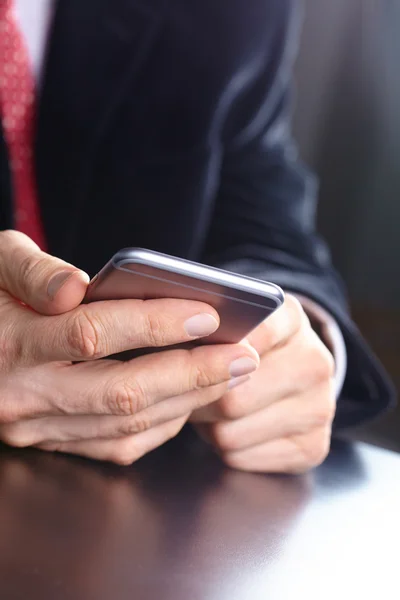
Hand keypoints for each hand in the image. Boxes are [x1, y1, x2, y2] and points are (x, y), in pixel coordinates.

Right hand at [0, 231, 258, 464]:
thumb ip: (32, 270)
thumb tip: (77, 286)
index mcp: (10, 340)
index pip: (91, 333)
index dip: (154, 323)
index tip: (209, 313)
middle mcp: (22, 393)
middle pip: (121, 391)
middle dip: (192, 374)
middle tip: (244, 357)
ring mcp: (35, 426)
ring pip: (125, 425)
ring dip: (186, 402)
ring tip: (231, 376)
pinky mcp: (48, 442)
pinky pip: (114, 446)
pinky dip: (161, 426)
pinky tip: (191, 401)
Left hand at [191, 295, 335, 473]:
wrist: (286, 373)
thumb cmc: (239, 346)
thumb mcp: (226, 323)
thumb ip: (204, 327)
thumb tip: (182, 342)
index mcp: (291, 318)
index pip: (243, 339)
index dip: (209, 353)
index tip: (188, 358)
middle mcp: (315, 362)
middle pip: (232, 398)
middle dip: (200, 399)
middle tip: (188, 391)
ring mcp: (319, 407)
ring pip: (230, 433)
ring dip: (208, 425)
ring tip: (209, 407)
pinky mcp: (313, 447)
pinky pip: (240, 458)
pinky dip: (225, 448)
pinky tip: (231, 426)